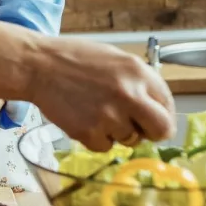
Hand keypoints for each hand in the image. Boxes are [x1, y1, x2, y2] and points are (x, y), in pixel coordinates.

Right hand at [30, 37, 175, 151]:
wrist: (38, 65)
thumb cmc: (75, 59)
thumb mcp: (115, 59)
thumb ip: (139, 82)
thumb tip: (155, 108)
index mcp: (138, 72)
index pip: (168, 107)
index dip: (161, 115)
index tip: (153, 120)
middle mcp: (129, 94)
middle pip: (161, 130)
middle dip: (151, 133)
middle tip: (138, 129)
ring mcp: (109, 115)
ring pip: (129, 140)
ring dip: (117, 132)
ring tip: (96, 112)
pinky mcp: (88, 132)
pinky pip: (104, 147)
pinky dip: (96, 138)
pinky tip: (83, 119)